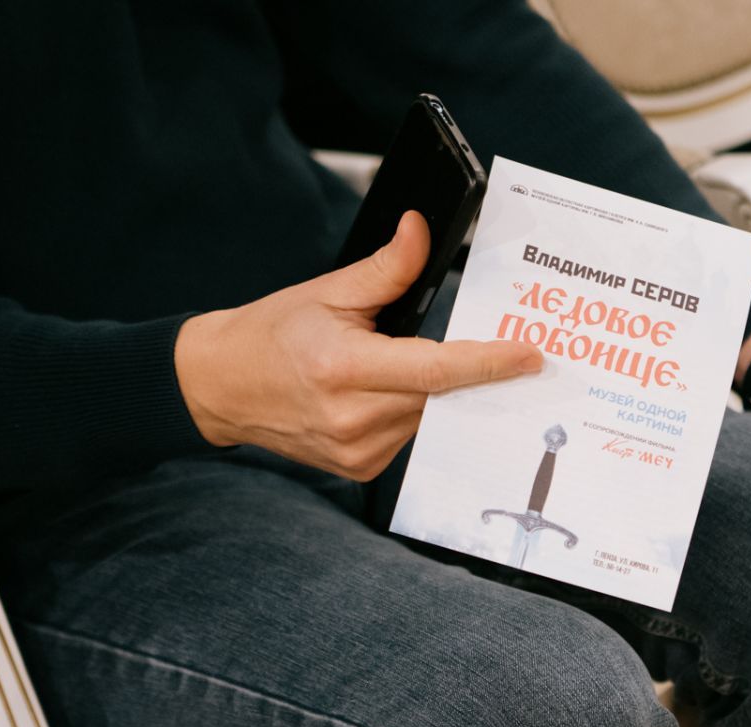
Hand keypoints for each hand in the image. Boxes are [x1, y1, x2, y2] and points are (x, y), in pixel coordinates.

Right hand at [175, 211, 542, 480]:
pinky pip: (409, 436)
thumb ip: (386, 269)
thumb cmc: (272, 334)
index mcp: (345, 368)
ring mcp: (357, 451)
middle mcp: (353, 417)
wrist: (220, 387)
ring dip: (433, 390)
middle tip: (496, 350)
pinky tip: (386, 392)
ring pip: (428, 416)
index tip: (530, 355)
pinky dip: (411, 410)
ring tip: (399, 362)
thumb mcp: (327, 290)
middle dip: (467, 370)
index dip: (488, 363)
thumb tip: (420, 232)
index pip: (436, 369)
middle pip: (439, 393)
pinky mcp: (359, 470)